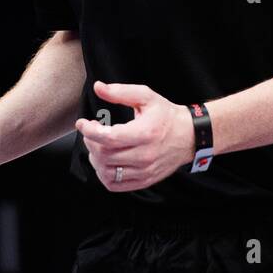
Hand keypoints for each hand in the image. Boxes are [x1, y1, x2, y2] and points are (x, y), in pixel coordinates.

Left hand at [75, 80, 193, 191]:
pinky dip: (104, 175)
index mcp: (145, 133)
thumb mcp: (146, 97)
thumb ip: (120, 92)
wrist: (190, 136)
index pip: (108, 138)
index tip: (82, 123)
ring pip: (107, 172)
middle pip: (105, 155)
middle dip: (91, 142)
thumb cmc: (166, 115)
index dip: (90, 131)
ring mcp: (145, 171)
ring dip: (95, 159)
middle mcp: (145, 155)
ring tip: (98, 146)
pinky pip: (115, 185)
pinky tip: (105, 162)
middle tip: (91, 132)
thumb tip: (98, 87)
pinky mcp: (145, 181)